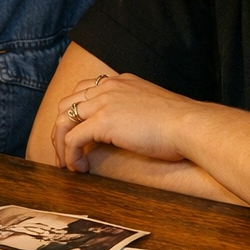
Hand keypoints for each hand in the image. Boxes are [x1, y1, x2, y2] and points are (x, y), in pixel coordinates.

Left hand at [52, 73, 197, 171]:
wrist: (190, 125)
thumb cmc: (180, 123)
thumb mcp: (152, 107)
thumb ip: (135, 110)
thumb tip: (131, 128)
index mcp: (119, 81)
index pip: (83, 91)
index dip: (74, 115)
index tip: (76, 135)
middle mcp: (107, 87)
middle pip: (66, 104)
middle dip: (60, 129)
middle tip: (64, 153)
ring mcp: (103, 102)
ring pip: (62, 120)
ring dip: (59, 144)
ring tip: (67, 164)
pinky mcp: (103, 121)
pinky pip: (72, 139)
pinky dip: (70, 155)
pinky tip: (79, 168)